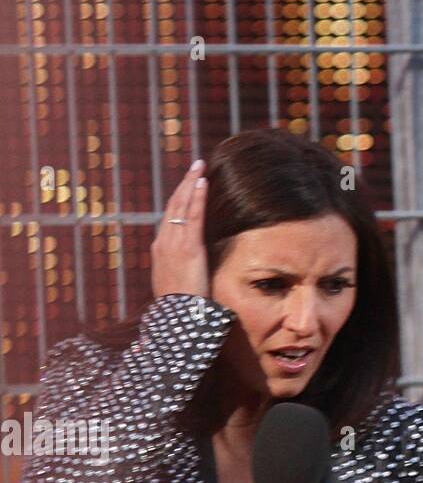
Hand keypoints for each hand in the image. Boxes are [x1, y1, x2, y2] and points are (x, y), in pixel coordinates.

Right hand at [151, 159, 210, 299]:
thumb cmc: (179, 305)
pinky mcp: (189, 246)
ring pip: (181, 206)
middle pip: (173, 206)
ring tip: (199, 167)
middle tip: (194, 167)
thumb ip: (177, 270)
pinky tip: (202, 183)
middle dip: (184, 184)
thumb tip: (184, 267)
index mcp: (160, 249)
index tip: (186, 186)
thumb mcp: (173, 283)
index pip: (169, 218)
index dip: (178, 200)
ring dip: (191, 184)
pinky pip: (193, 216)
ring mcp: (175, 242)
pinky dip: (197, 198)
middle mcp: (164, 241)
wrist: (177, 315)